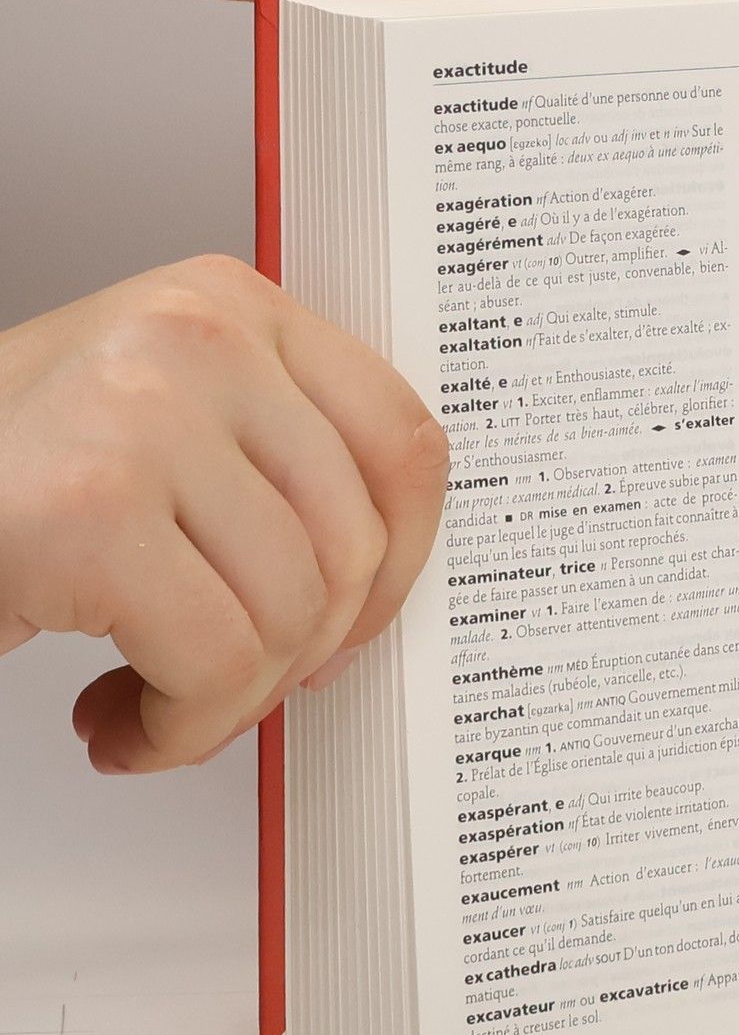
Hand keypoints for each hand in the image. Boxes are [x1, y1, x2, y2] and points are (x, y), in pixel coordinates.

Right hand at [0, 255, 448, 772]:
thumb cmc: (3, 478)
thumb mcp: (159, 420)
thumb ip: (270, 459)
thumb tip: (376, 579)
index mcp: (230, 305)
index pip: (401, 438)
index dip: (402, 560)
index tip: (357, 619)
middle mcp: (197, 338)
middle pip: (352, 540)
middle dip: (295, 652)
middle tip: (226, 685)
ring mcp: (144, 416)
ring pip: (290, 614)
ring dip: (226, 702)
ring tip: (157, 706)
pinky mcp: (89, 511)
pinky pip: (215, 664)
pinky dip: (178, 728)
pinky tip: (120, 723)